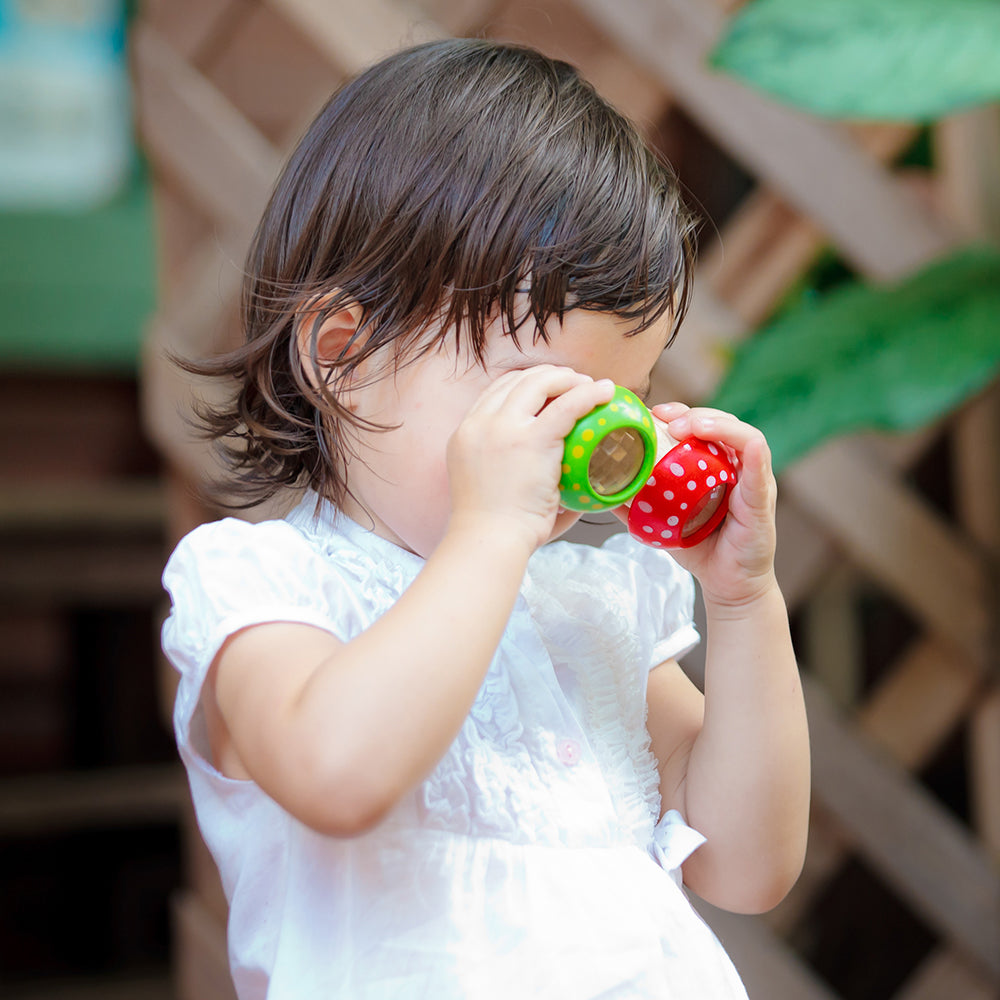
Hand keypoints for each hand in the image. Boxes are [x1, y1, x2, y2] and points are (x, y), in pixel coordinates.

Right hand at [447, 366, 614, 552]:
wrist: (488, 540)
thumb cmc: (495, 527)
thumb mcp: (488, 484)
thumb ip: (511, 468)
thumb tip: (553, 473)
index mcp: (466, 432)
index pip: (497, 390)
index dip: (527, 383)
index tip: (550, 389)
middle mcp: (480, 424)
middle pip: (517, 380)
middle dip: (550, 376)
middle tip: (576, 384)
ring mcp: (502, 429)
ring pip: (540, 383)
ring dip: (569, 379)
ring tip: (592, 387)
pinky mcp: (530, 440)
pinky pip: (566, 405)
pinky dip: (588, 394)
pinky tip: (605, 392)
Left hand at [651, 402, 777, 607]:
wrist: (726, 584)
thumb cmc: (700, 548)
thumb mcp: (662, 521)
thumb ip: (635, 505)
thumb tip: (602, 492)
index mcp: (715, 466)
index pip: (701, 426)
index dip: (680, 413)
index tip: (654, 413)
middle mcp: (737, 467)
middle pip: (720, 423)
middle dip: (692, 413)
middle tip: (664, 418)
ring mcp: (753, 480)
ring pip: (742, 435)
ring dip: (716, 423)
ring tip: (689, 426)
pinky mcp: (762, 498)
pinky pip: (760, 465)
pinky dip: (751, 449)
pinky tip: (742, 443)